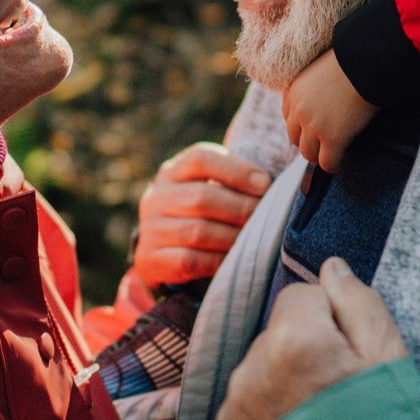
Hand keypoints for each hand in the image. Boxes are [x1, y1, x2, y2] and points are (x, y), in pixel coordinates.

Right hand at [133, 142, 272, 289]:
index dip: (236, 170)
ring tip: (254, 238)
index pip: (201, 159)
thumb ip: (233, 181)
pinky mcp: (151, 259)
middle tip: (265, 216)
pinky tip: (235, 258)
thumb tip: (269, 185)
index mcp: (173, 171)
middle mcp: (156, 197)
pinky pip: (189, 260)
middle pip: (200, 197)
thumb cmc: (200, 214)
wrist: (162, 252)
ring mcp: (150, 229)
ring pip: (197, 231)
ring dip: (232, 236)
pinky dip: (218, 260)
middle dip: (240, 208)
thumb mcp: (209, 189)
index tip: (265, 184)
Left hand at [210, 258, 409, 419]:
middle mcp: (251, 370)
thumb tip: (332, 267)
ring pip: (260, 376)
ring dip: (284, 389)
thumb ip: (360, 304)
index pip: (302, 295)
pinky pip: (245, 416)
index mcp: (293, 340)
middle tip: (340, 394)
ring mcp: (234, 413)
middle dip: (305, 354)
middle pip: (278, 337)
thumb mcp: (390, 363)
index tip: (351, 354)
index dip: (332, 319)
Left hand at [282, 51, 379, 172]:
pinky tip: (345, 161)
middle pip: (295, 137)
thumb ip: (317, 85)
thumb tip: (327, 98)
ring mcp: (313, 125)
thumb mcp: (324, 69)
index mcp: (294, 90)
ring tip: (336, 155)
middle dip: (309, 142)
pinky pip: (328, 162)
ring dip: (321, 156)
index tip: (316, 129)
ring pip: (309, 153)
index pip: (289, 117)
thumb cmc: (353, 59)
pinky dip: (335, 165)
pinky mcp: (332, 138)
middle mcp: (298, 109)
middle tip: (326, 144)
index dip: (303, 125)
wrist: (368, 61)